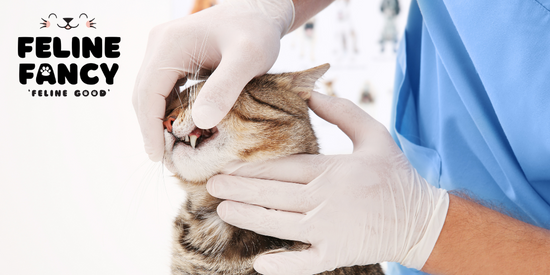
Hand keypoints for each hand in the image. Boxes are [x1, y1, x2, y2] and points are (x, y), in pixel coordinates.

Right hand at [133, 0, 293, 160]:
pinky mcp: (174, 56)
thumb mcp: (248, 58)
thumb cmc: (257, 31)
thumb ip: (226, 87)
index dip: (149, 127)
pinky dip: (169, 109)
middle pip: (144, 94)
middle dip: (151, 128)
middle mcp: (160, 45)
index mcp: (170, 44)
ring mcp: (165, 50)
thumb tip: (202, 122)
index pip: (148, 93)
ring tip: (172, 149)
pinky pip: (164, 87)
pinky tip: (182, 127)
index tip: (158, 156)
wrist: (260, 11)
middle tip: (164, 159)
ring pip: (151, 92)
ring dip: (158, 120)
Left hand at [206, 92, 449, 274]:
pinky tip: (260, 263)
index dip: (253, 167)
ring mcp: (331, 231)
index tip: (227, 165)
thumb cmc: (395, 175)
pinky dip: (283, 264)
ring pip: (280, 224)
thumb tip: (311, 92)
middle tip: (212, 186)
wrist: (421, 220)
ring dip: (250, 217)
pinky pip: (305, 262)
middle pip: (274, 195)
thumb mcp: (375, 135)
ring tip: (225, 210)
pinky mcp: (337, 255)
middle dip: (240, 189)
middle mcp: (327, 201)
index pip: (284, 168)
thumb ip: (343, 112)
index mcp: (334, 171)